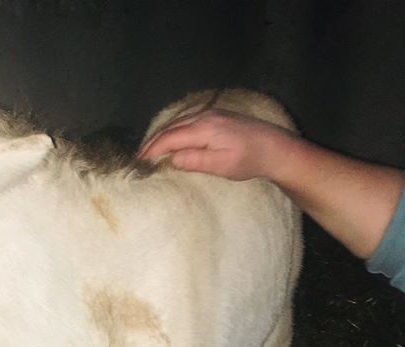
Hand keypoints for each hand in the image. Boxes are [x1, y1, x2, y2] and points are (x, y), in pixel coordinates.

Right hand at [138, 109, 296, 181]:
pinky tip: (172, 140)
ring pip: (178, 123)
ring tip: (150, 150)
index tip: (139, 162)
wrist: (274, 147)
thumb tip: (171, 159)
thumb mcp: (221, 165)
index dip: (152, 149)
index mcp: (204, 129)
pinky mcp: (216, 116)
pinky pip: (187, 122)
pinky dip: (174, 131)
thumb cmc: (248, 160)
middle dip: (152, 142)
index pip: (170, 138)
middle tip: (138, 158)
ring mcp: (210, 114)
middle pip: (171, 128)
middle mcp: (204, 117)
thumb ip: (195, 160)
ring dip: (162, 136)